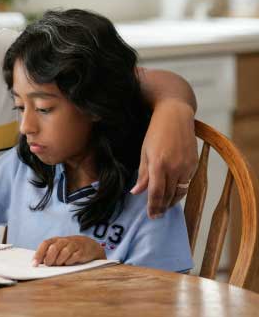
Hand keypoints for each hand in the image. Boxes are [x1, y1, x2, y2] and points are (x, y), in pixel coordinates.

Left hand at [33, 236, 104, 265]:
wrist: (88, 244)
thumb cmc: (68, 248)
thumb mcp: (58, 249)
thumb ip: (47, 254)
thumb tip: (36, 263)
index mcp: (55, 240)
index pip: (45, 244)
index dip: (38, 254)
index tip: (34, 264)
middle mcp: (64, 241)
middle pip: (54, 248)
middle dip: (49, 258)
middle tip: (48, 264)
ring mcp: (73, 245)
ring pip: (64, 252)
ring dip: (59, 260)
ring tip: (58, 264)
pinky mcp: (82, 251)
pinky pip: (75, 256)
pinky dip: (70, 261)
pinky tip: (68, 263)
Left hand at [131, 99, 197, 218]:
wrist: (175, 116)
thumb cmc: (155, 132)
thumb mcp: (144, 152)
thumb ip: (142, 174)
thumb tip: (136, 192)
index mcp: (158, 164)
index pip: (156, 193)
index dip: (153, 207)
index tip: (151, 216)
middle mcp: (174, 167)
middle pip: (169, 195)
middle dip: (162, 207)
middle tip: (156, 215)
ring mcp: (186, 166)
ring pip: (180, 192)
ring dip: (172, 202)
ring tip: (163, 207)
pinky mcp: (194, 164)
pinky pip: (187, 183)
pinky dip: (180, 191)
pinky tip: (173, 193)